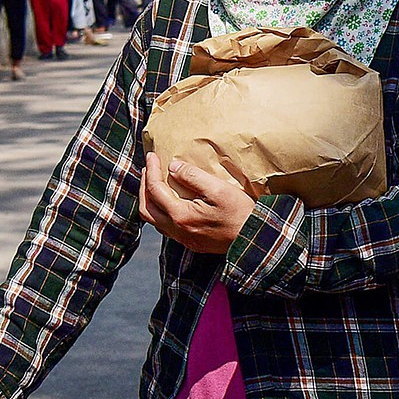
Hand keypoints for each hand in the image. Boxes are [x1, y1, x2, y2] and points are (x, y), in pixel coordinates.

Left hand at [138, 153, 255, 253]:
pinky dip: (160, 210)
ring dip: (150, 200)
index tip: (151, 155)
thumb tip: (172, 167)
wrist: (255, 239)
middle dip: (143, 187)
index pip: (155, 190)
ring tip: (154, 183)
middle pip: (146, 209)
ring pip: (154, 220)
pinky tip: (169, 200)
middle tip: (148, 169)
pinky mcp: (192, 243)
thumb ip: (193, 177)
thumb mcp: (219, 189)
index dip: (151, 170)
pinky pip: (165, 227)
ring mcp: (184, 239)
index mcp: (181, 216)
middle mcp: (178, 231)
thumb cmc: (240, 213)